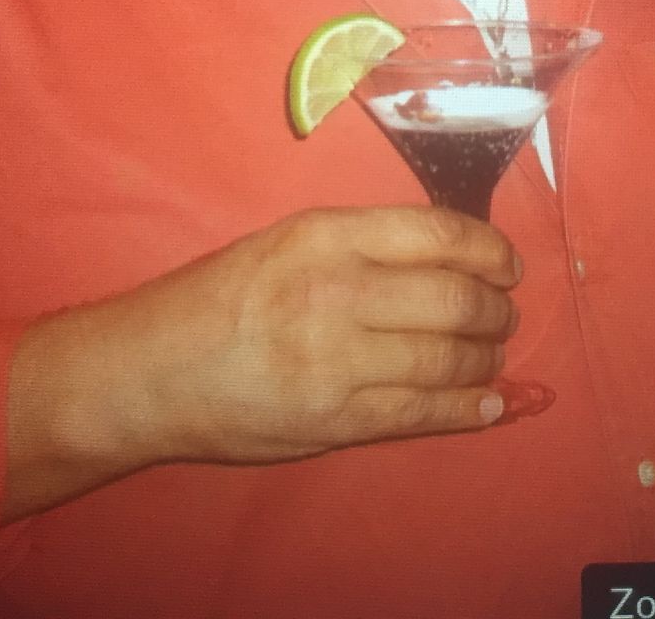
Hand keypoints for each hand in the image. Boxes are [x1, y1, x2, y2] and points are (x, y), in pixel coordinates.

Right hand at [9, 205, 520, 505]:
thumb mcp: (286, 242)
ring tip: (489, 356)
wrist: (148, 373)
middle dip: (495, 311)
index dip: (490, 251)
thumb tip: (450, 256)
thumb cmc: (216, 300)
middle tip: (501, 315)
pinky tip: (488, 403)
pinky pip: (423, 413)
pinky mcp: (334, 419)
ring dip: (485, 359)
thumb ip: (363, 245)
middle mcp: (337, 291)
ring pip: (447, 359)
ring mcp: (336, 360)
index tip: (506, 265)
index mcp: (325, 235)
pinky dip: (468, 409)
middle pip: (455, 299)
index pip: (438, 234)